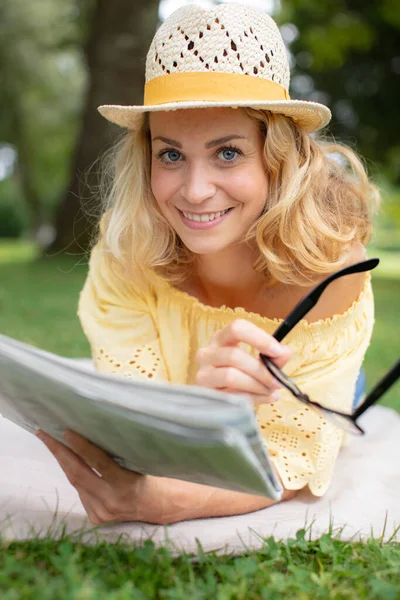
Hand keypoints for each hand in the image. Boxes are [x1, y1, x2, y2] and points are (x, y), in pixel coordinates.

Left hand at [36, 429, 161, 524]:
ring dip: (64, 462)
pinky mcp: (98, 518)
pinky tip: (71, 462)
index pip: (97, 462)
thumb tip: (96, 431)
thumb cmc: (158, 476)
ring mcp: (103, 512)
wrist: (166, 507)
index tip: (65, 431)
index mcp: (126, 485)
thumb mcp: (144, 461)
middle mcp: (112, 501)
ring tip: (52, 443)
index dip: (80, 446)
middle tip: (44, 433)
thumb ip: (121, 453)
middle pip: (78, 473)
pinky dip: (77, 476)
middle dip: (59, 451)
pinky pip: (82, 492)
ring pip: (77, 483)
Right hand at [195, 319, 291, 404]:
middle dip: (261, 370)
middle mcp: (207, 353)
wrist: (223, 399)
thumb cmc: (242, 374)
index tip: (278, 351)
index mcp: (221, 338)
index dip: (259, 338)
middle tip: (279, 381)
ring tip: (271, 390)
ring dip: (256, 385)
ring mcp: (203, 374)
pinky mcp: (205, 394)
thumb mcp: (259, 362)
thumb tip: (285, 352)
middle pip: (235, 355)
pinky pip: (231, 395)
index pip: (237, 328)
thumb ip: (273, 357)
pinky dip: (253, 398)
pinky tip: (266, 397)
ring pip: (231, 376)